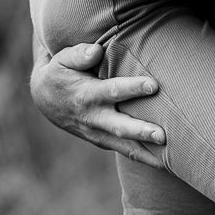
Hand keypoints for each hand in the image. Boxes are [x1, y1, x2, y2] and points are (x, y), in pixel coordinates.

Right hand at [31, 42, 164, 166]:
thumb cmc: (60, 72)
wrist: (44, 98)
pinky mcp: (102, 140)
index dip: (133, 88)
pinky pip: (124, 151)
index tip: (154, 85)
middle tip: (163, 135)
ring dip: (146, 153)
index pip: (112, 91)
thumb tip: (96, 51)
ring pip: (124, 146)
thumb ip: (79, 54)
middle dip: (142, 132)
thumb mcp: (62, 59)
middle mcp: (93, 118)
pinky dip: (142, 157)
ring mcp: (97, 133)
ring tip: (170, 159)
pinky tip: (163, 162)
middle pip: (120, 127)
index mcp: (86, 95)